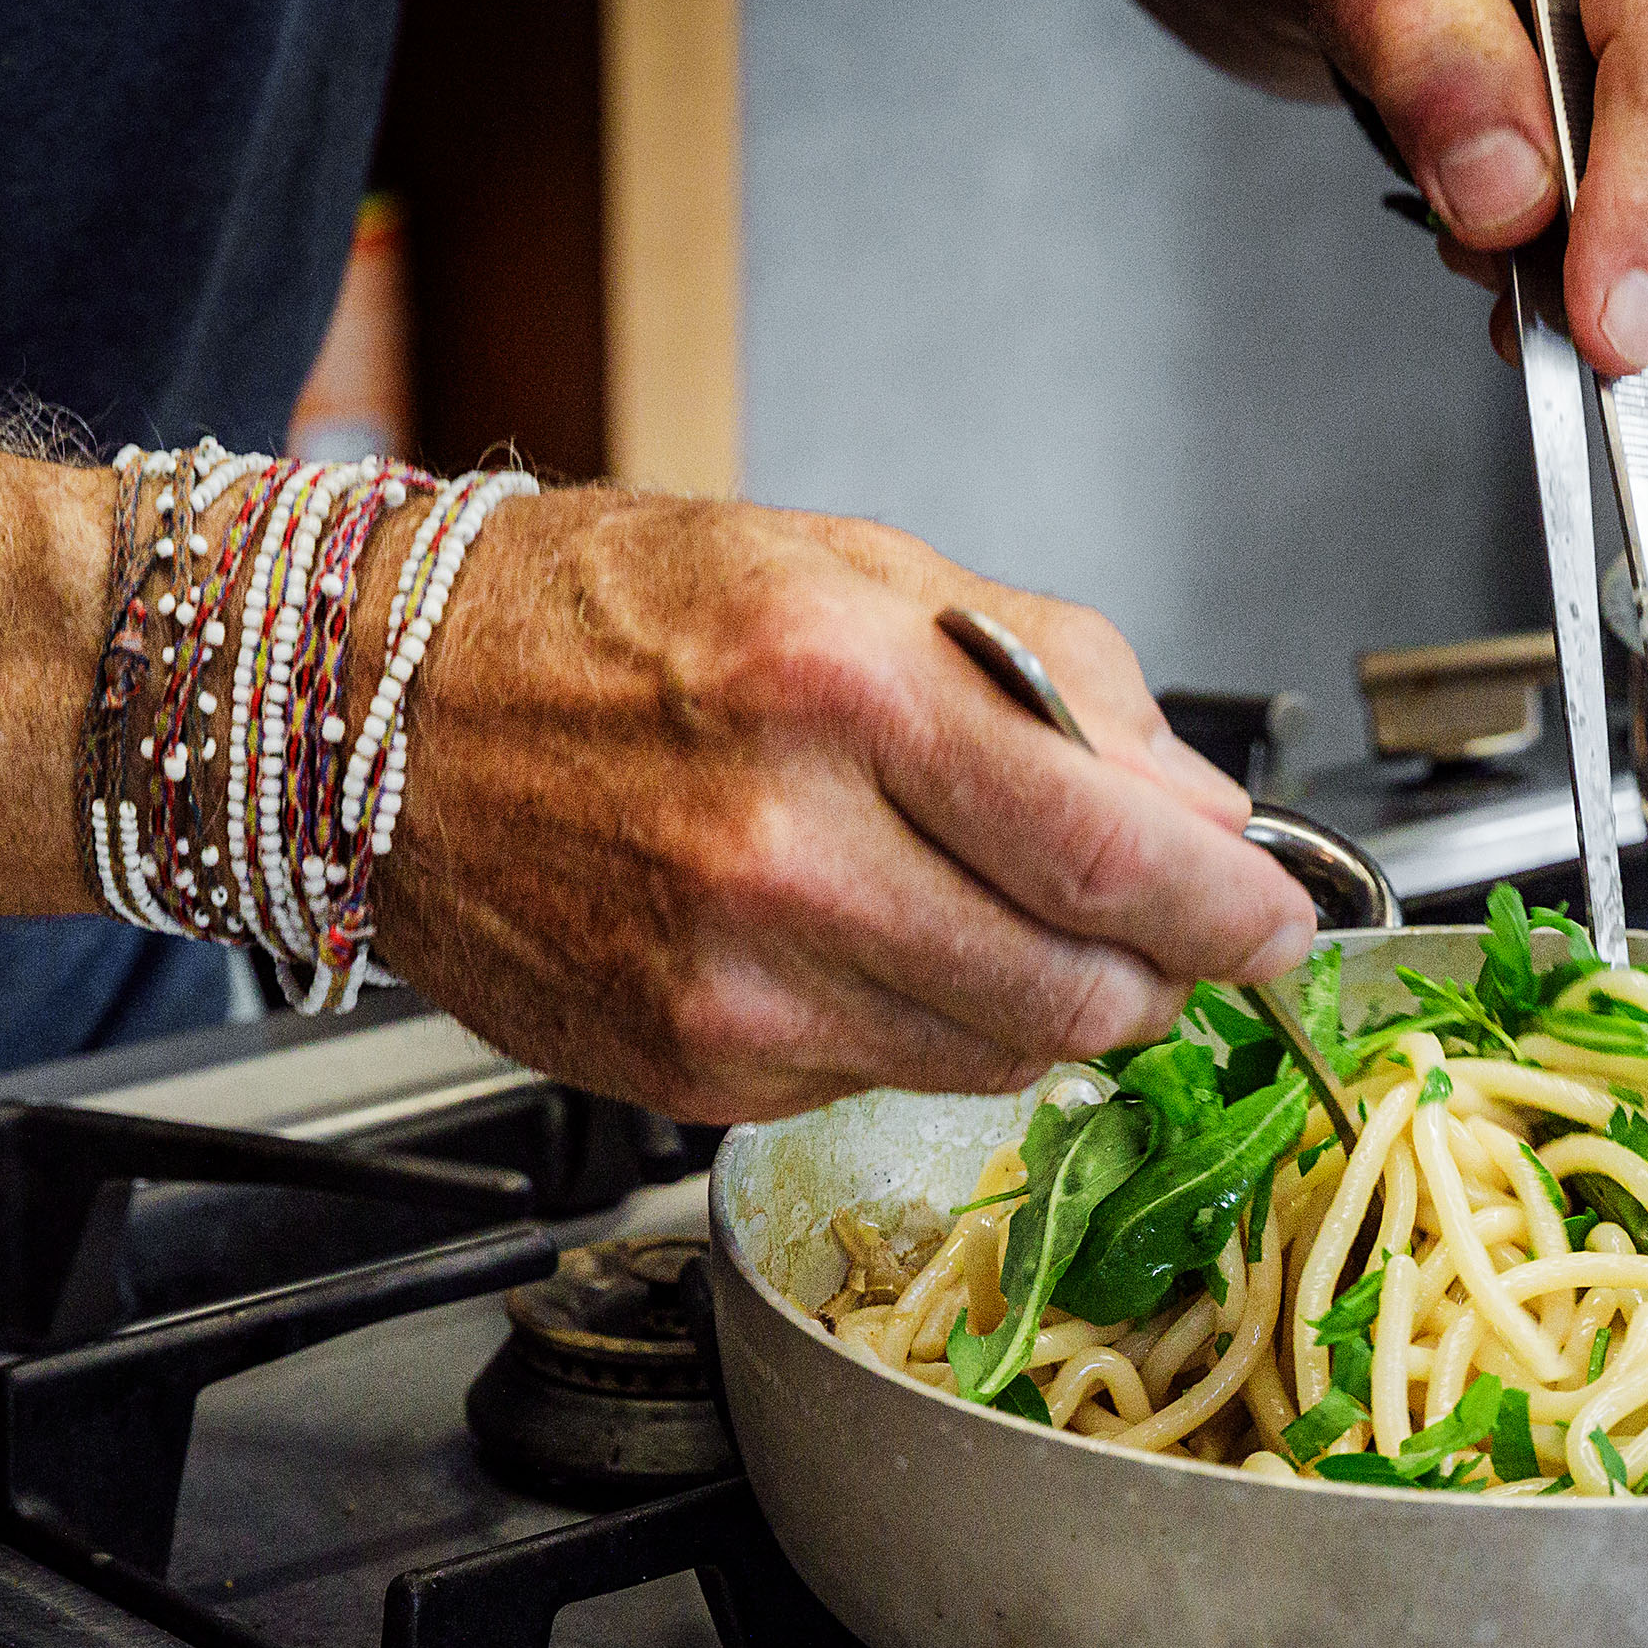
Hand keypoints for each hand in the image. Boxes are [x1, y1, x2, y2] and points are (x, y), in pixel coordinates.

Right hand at [375, 492, 1316, 1125]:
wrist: (365, 710)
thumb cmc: (605, 619)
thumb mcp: (853, 568)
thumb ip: (1058, 682)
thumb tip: (1202, 813)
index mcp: (839, 685)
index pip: (1111, 851)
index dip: (1233, 910)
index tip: (1281, 921)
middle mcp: (782, 849)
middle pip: (1075, 988)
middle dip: (1165, 981)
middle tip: (1184, 947)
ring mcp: (730, 982)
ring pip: (995, 1057)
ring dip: (1058, 1012)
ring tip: (1029, 930)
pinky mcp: (692, 1072)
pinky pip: (884, 1080)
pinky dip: (930, 1032)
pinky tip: (886, 950)